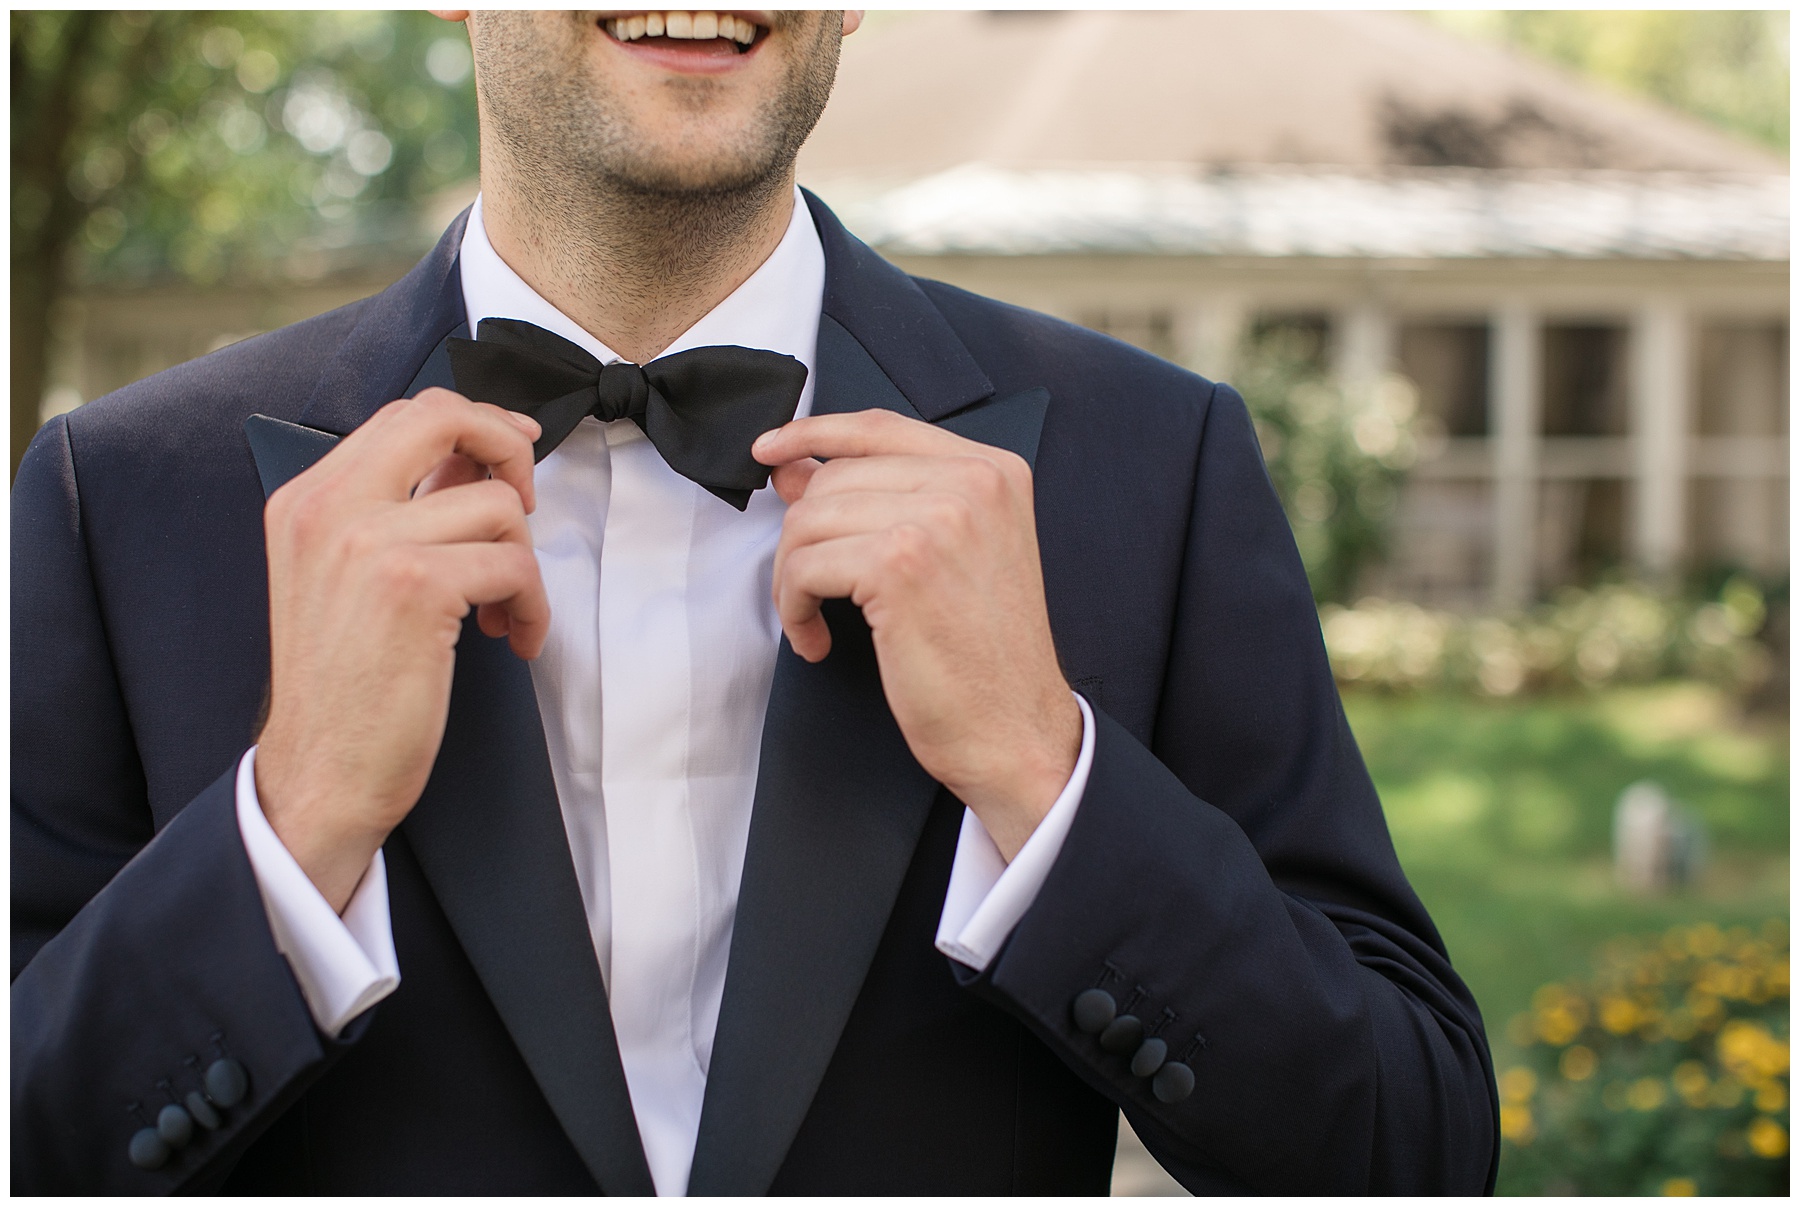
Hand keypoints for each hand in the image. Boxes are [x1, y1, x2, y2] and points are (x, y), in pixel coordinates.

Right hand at [255, 389, 548, 911]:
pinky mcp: (415, 586)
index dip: (476, 423)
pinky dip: (533, 604)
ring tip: (506, 611)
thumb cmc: (344, 687)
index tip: (515, 452)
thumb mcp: (349, 578)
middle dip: (511, 450)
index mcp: (307, 501)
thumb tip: (473, 466)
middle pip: (446, 419)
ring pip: (496, 505)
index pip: (406, 415)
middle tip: (528, 505)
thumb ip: (398, 513)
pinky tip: (515, 638)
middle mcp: (329, 508)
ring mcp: (369, 542)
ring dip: (523, 562)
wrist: (319, 773)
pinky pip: (513, 564)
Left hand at [754, 409, 1080, 860]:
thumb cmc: (985, 658)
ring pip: (810, 520)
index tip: (771, 451)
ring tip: (813, 620)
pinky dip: (795, 607)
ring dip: (792, 577)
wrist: (1016, 730)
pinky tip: (818, 640)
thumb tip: (796, 471)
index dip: (814, 433)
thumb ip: (888, 502)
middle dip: (802, 536)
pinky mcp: (900, 564)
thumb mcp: (953, 556)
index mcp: (994, 471)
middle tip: (805, 591)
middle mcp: (973, 482)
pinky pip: (805, 565)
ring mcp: (938, 518)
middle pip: (835, 478)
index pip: (880, 427)